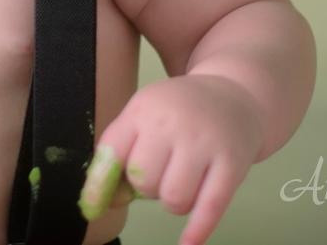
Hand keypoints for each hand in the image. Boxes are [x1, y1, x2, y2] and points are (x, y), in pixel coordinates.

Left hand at [78, 75, 263, 244]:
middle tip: (162, 171)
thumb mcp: (144, 117)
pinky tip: (188, 244)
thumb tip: (105, 201)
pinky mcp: (232, 164)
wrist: (233, 95)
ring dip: (173, 202)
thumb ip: (120, 153)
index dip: (101, 182)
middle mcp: (173, 124)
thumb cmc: (178, 112)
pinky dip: (197, 230)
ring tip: (182, 183)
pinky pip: (211, 206)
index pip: (112, 151)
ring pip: (174, 199)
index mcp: (143, 109)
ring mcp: (205, 143)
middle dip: (147, 187)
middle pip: (144, 181)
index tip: (94, 206)